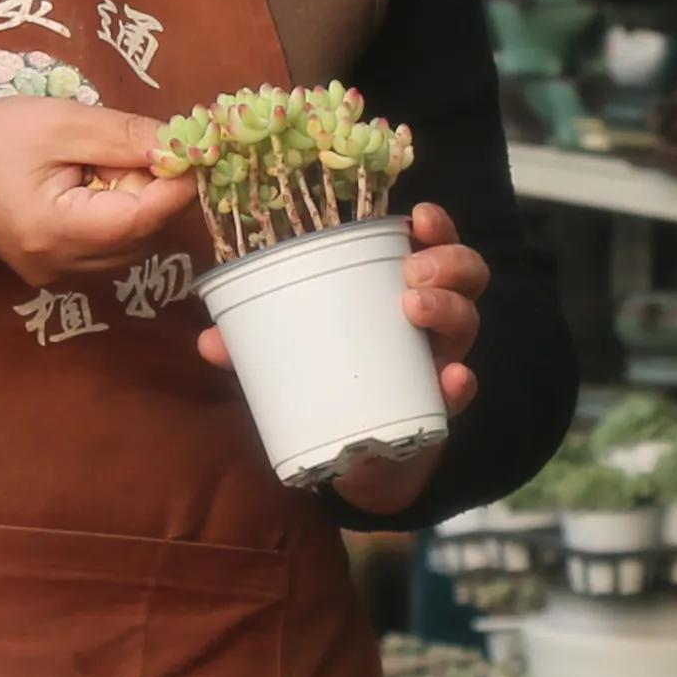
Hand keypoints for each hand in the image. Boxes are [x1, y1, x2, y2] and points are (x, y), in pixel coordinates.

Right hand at [0, 95, 195, 287]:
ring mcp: (63, 277)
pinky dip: (117, 213)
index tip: (192, 145)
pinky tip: (87, 187)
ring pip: (136, 242)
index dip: (178, 182)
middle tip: (126, 146)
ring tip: (95, 165)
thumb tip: (186, 145)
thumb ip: (125, 137)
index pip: (145, 218)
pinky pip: (114, 246)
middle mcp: (66, 268)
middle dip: (153, 187)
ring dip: (135, 200)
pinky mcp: (63, 273)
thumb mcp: (60, 123)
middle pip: (146, 233)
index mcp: (59, 232)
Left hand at [199, 199, 482, 512]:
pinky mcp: (443, 409)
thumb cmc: (337, 382)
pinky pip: (460, 393)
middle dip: (445, 262)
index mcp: (402, 289)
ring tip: (414, 306)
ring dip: (448, 308)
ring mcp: (442, 362)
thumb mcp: (298, 354)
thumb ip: (257, 345)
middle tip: (411, 271)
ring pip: (467, 322)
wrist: (366, 460)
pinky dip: (460, 385)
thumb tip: (209, 341)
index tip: (417, 215)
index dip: (435, 225)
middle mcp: (433, 320)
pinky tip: (452, 379)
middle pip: (465, 275)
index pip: (432, 243)